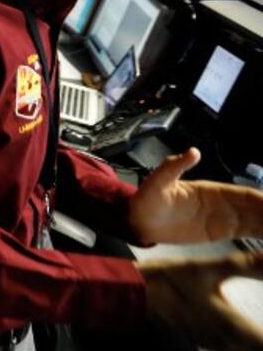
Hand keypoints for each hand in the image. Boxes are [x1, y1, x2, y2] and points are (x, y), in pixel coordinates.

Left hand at [129, 148, 262, 244]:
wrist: (139, 220)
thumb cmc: (148, 198)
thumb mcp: (158, 180)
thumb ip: (174, 167)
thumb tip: (192, 151)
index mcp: (214, 191)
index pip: (247, 196)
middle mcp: (224, 204)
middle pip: (258, 209)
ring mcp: (224, 219)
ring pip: (257, 223)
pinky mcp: (220, 232)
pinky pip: (247, 235)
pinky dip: (262, 237)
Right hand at [140, 252, 262, 350]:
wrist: (132, 293)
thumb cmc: (167, 282)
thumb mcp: (207, 268)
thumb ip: (248, 265)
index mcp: (235, 330)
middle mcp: (229, 344)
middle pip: (259, 347)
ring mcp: (218, 344)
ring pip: (249, 348)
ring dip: (259, 339)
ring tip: (261, 327)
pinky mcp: (209, 338)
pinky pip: (238, 345)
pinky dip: (251, 338)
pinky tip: (252, 328)